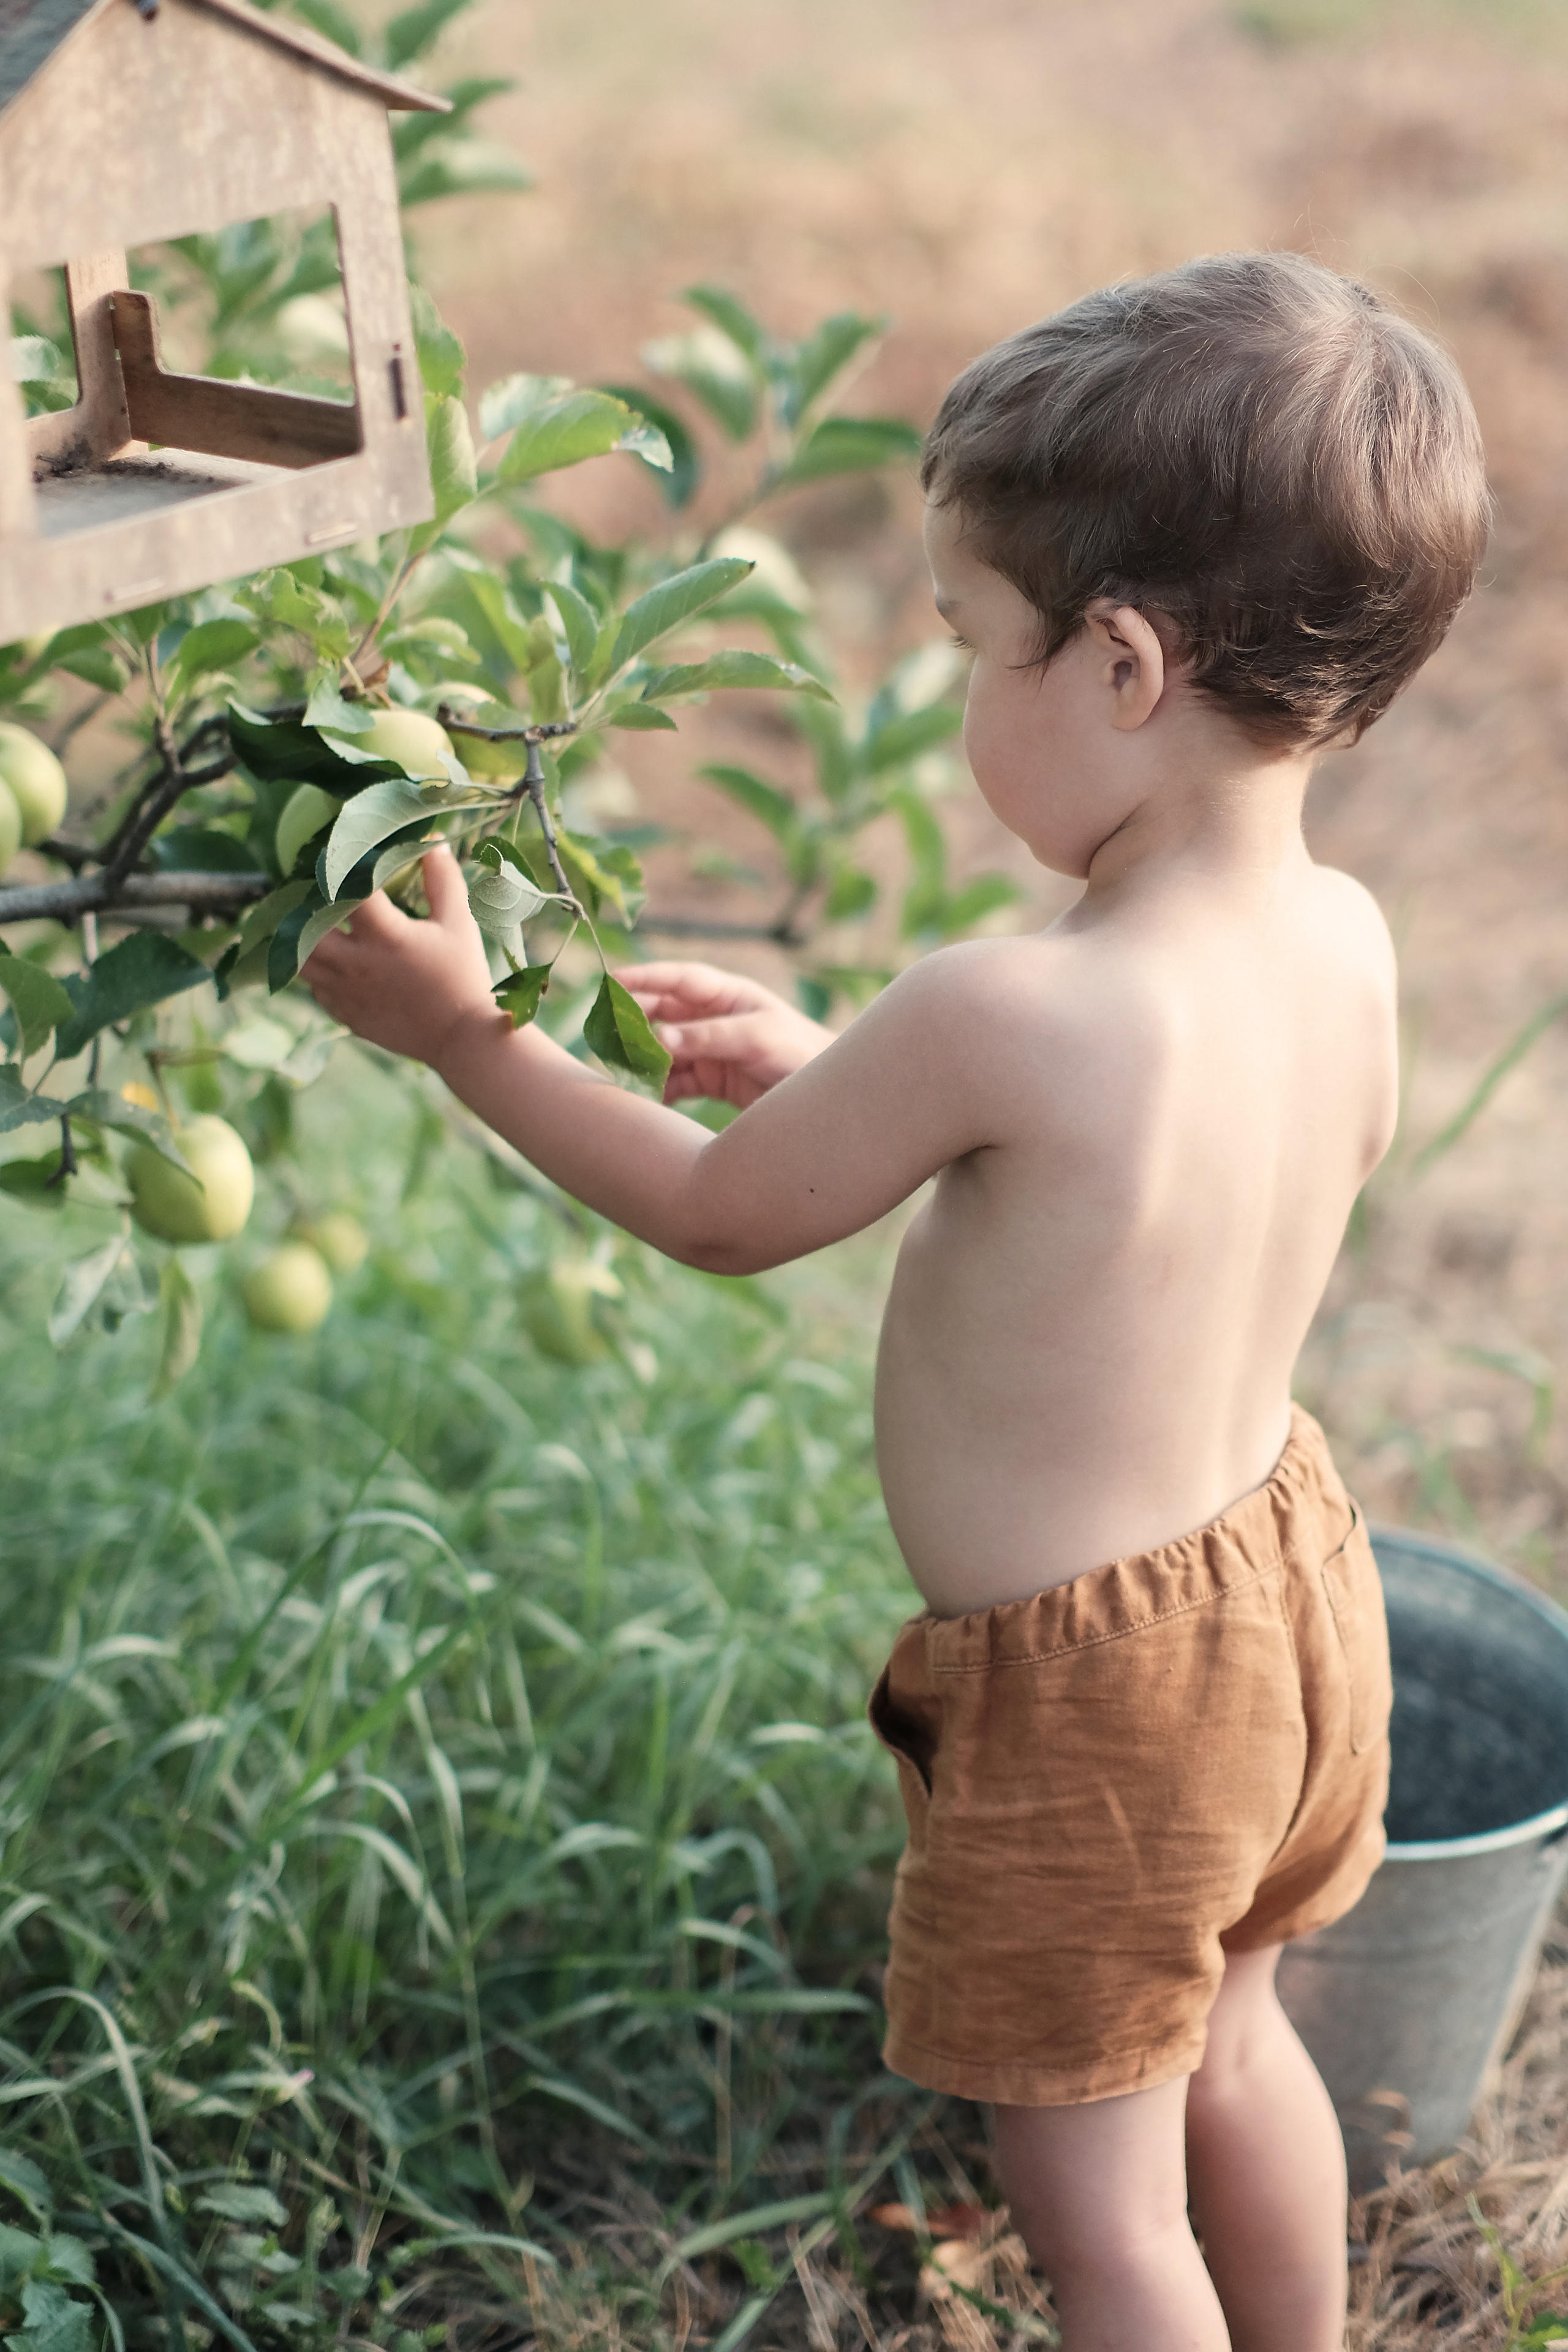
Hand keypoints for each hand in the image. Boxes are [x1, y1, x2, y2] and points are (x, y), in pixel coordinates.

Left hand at [302, 844, 501, 1065]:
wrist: (461, 1038)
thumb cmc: (464, 975)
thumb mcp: (458, 923)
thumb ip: (442, 879)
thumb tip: (432, 842)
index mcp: (385, 936)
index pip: (346, 889)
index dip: (339, 867)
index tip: (339, 856)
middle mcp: (356, 963)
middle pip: (305, 926)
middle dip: (305, 906)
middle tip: (312, 892)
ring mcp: (346, 992)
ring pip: (299, 960)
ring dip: (302, 939)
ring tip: (312, 923)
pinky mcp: (345, 1014)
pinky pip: (314, 987)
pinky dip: (317, 971)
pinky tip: (333, 960)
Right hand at [613, 960, 833, 1107]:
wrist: (827, 1098)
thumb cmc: (799, 1051)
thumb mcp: (757, 1037)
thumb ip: (709, 1036)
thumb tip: (661, 1037)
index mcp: (727, 996)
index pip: (678, 979)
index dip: (644, 977)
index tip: (610, 979)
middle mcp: (712, 1019)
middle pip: (661, 1014)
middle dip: (633, 1022)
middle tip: (604, 1034)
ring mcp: (709, 1050)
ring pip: (663, 1050)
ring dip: (643, 1059)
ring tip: (620, 1072)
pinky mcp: (711, 1081)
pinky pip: (675, 1082)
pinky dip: (659, 1090)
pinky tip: (646, 1099)